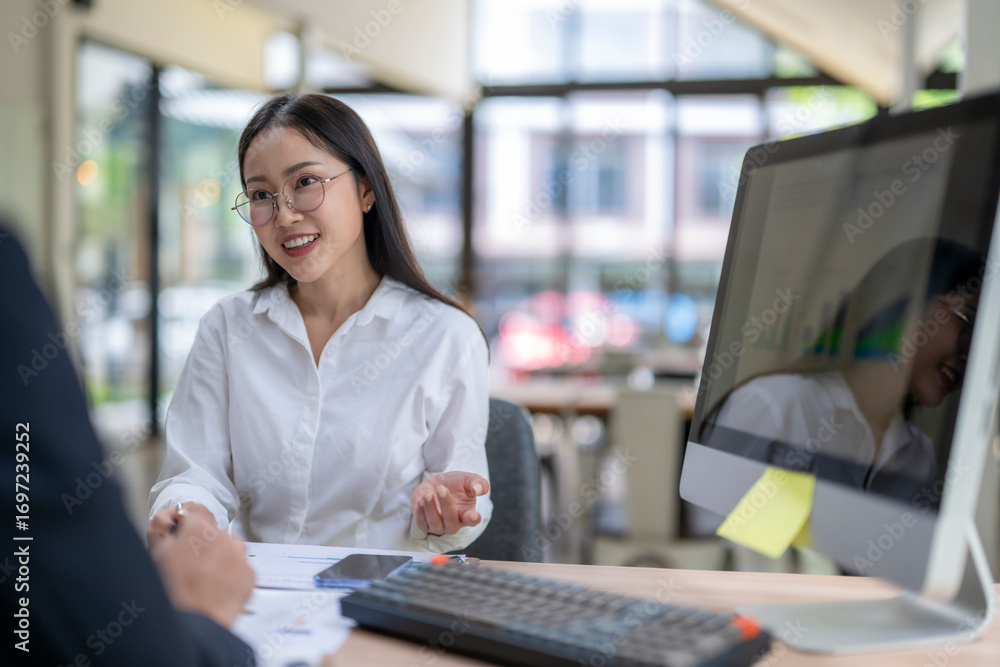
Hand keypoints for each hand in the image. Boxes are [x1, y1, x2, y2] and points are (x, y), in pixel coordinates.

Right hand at [148, 511, 253, 627]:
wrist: (191, 622)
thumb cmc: (171, 591)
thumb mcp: (157, 555)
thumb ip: (167, 533)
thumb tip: (175, 527)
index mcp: (199, 527)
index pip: (195, 517)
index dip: (187, 531)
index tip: (184, 542)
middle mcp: (224, 536)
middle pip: (214, 535)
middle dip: (205, 547)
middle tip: (191, 568)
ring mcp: (240, 556)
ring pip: (230, 551)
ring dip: (220, 560)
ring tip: (204, 582)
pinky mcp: (250, 575)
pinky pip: (241, 570)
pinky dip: (232, 577)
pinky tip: (216, 590)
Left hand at [411, 471, 489, 535]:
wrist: (437, 484)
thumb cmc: (456, 484)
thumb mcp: (469, 479)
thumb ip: (479, 484)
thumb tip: (478, 490)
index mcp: (467, 514)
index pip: (473, 520)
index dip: (473, 519)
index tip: (473, 515)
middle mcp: (454, 523)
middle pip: (451, 522)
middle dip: (446, 505)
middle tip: (442, 489)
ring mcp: (438, 525)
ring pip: (435, 524)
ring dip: (430, 509)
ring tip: (428, 493)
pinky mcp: (424, 524)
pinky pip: (422, 522)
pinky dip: (420, 512)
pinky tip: (421, 499)